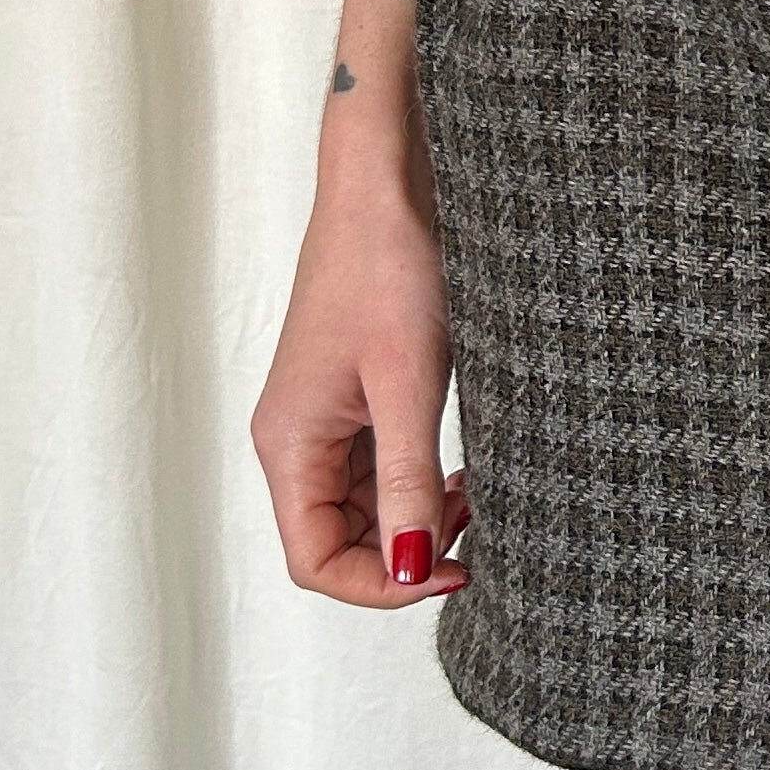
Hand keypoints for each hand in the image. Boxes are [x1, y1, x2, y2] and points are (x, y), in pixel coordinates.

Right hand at [252, 0, 468, 606]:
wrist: (391, 183)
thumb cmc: (390, 266)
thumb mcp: (407, 382)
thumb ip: (408, 482)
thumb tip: (412, 571)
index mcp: (289, 443)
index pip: (315, 561)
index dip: (381, 586)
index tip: (453, 572)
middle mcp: (297, 439)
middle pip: (340, 542)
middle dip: (408, 553)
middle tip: (479, 527)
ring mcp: (327, 418)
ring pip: (367, 508)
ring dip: (421, 518)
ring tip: (477, 494)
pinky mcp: (358, 395)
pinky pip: (384, 467)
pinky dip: (425, 482)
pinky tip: (468, 469)